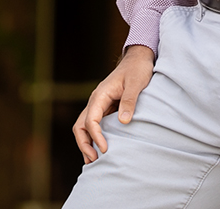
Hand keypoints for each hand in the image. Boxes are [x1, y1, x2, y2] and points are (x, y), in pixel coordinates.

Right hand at [72, 45, 154, 163]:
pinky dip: (94, 137)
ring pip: (85, 126)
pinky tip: (101, 148)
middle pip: (81, 125)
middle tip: (94, 160)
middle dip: (84, 144)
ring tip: (94, 160)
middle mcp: (96, 101)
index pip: (90, 120)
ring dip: (87, 142)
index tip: (105, 149)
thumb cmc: (137, 69)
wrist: (138, 59)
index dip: (96, 136)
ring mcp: (100, 105)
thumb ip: (129, 101)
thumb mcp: (136, 84)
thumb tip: (123, 122)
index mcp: (100, 95)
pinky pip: (95, 125)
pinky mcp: (106, 108)